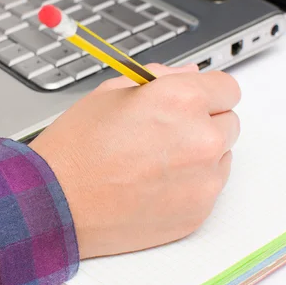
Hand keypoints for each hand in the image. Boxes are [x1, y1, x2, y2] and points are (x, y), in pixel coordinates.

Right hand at [30, 64, 240, 258]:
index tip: (195, 101)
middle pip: (229, 122)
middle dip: (204, 122)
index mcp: (181, 100)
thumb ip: (160, 78)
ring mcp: (203, 179)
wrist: (56, 202)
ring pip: (222, 155)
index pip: (227, 88)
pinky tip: (156, 183)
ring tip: (156, 160)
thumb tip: (190, 73)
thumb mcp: (111, 93)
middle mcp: (201, 138)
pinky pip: (210, 187)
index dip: (207, 92)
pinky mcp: (199, 211)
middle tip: (166, 132)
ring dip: (201, 153)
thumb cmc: (76, 148)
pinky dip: (191, 183)